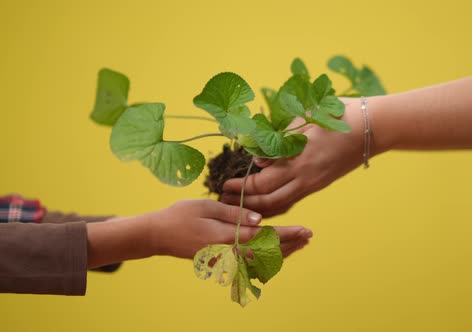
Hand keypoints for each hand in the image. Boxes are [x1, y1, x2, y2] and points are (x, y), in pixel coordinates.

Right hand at [147, 200, 311, 257]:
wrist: (157, 235)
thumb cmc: (180, 215)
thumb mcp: (206, 206)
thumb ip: (234, 214)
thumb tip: (260, 220)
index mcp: (227, 236)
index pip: (264, 237)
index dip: (286, 233)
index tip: (304, 229)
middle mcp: (229, 252)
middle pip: (267, 253)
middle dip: (290, 244)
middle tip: (308, 237)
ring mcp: (225, 259)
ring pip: (260, 261)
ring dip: (281, 253)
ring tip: (299, 244)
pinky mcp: (221, 261)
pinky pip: (249, 263)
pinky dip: (265, 259)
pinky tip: (275, 253)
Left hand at [221, 98, 366, 216]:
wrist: (372, 127)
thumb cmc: (337, 115)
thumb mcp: (304, 120)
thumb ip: (279, 139)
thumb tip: (259, 159)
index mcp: (299, 159)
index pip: (262, 182)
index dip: (241, 186)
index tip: (224, 184)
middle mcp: (305, 177)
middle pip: (268, 199)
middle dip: (244, 202)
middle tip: (225, 199)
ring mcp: (314, 183)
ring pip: (281, 205)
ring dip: (259, 208)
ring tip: (240, 207)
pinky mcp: (320, 184)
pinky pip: (293, 200)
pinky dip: (276, 205)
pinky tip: (265, 206)